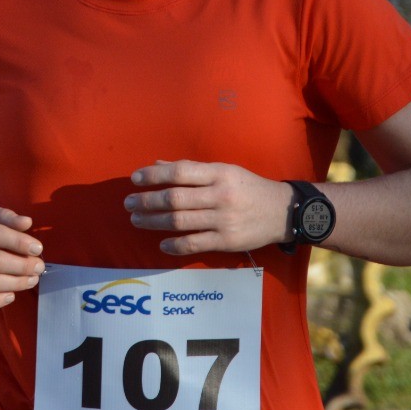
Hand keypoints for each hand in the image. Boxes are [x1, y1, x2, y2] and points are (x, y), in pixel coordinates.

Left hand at [124, 160, 291, 255]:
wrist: (282, 211)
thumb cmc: (248, 187)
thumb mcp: (224, 170)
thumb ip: (191, 169)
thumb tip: (157, 165)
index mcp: (218, 173)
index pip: (179, 171)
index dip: (154, 175)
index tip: (135, 179)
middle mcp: (220, 195)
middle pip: (175, 198)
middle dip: (147, 201)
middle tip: (128, 203)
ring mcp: (224, 219)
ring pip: (180, 221)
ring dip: (153, 222)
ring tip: (137, 220)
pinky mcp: (227, 241)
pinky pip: (194, 244)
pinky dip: (174, 245)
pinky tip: (161, 243)